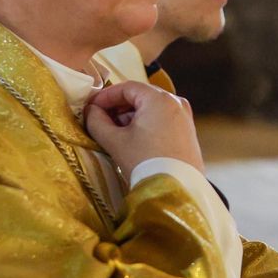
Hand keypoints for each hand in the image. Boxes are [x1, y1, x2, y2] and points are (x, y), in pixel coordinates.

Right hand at [83, 81, 204, 178]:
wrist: (176, 190)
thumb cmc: (145, 162)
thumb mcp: (115, 141)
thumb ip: (97, 121)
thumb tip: (90, 111)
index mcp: (159, 99)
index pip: (127, 87)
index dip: (105, 96)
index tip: (90, 108)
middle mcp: (176, 102)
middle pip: (140, 96)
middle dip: (117, 107)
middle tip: (99, 120)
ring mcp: (184, 117)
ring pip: (150, 108)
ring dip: (129, 117)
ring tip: (113, 133)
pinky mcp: (187, 131)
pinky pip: (161, 119)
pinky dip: (144, 124)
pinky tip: (131, 140)